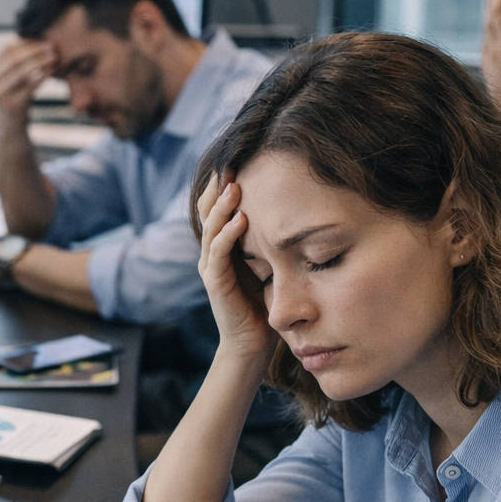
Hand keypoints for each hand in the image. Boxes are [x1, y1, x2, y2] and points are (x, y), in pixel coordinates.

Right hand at [0, 39, 54, 125]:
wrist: (11, 128)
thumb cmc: (14, 97)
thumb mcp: (10, 77)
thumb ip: (16, 60)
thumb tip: (35, 35)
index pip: (8, 49)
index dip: (27, 42)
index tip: (44, 40)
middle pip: (15, 58)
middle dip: (36, 50)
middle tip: (52, 47)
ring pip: (23, 70)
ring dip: (41, 61)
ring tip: (55, 57)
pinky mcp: (12, 105)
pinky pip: (31, 85)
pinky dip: (43, 76)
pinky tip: (52, 71)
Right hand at [197, 171, 274, 363]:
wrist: (253, 342)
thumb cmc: (265, 303)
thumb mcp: (270, 262)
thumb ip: (269, 239)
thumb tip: (294, 210)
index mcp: (223, 245)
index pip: (218, 207)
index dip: (223, 183)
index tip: (239, 159)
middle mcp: (212, 252)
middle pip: (207, 210)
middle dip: (217, 186)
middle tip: (230, 162)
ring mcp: (210, 266)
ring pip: (210, 227)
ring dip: (222, 206)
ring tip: (234, 185)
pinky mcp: (214, 282)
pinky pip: (218, 252)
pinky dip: (227, 234)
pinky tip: (240, 218)